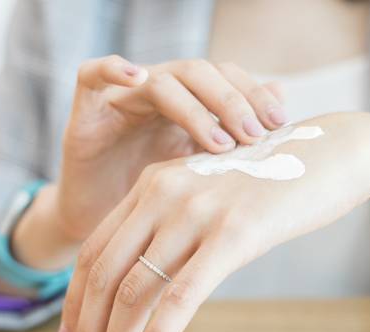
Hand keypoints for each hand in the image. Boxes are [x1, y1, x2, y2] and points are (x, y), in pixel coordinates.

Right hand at [56, 56, 286, 241]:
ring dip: (194, 108)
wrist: (105, 226)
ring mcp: (123, 99)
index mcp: (190, 102)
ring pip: (160, 80)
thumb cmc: (157, 200)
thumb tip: (282, 97)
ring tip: (219, 145)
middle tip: (255, 136)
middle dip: (231, 102)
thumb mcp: (204, 172)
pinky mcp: (87, 111)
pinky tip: (136, 76)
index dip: (253, 95)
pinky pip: (92, 74)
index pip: (226, 78)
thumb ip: (236, 138)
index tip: (280, 126)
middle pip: (199, 73)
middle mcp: (159, 93)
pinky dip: (113, 68)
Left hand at [58, 112, 369, 331]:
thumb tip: (156, 278)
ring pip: (135, 292)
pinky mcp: (233, 234)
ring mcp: (196, 212)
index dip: (75, 302)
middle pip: (104, 276)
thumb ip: (180, 225)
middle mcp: (163, 193)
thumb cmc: (273, 180)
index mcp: (152, 183)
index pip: (94, 251)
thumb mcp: (212, 195)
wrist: (333, 151)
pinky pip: (180, 298)